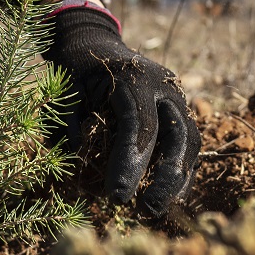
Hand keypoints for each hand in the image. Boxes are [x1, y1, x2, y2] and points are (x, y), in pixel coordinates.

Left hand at [45, 3, 200, 215]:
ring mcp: (176, 97)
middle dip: (167, 177)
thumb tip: (83, 170)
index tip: (117, 197)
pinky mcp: (180, 111)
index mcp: (133, 77)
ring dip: (178, 179)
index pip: (140, 125)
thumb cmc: (75, 72)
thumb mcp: (63, 94)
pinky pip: (187, 144)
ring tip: (158, 210)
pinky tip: (168, 198)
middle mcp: (163, 86)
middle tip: (147, 210)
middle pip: (178, 135)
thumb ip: (70, 129)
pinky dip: (180, 172)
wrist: (94, 44)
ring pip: (190, 141)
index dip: (130, 163)